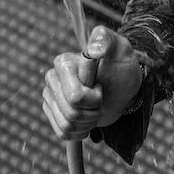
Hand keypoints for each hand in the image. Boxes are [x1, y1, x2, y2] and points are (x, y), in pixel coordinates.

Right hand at [42, 25, 143, 140]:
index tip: (101, 86)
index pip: (75, 97)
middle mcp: (52, 79)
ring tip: (95, 109)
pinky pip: (62, 133)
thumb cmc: (122, 66)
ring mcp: (50, 96)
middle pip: (71, 113)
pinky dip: (79, 131)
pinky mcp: (52, 112)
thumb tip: (94, 50)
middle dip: (93, 112)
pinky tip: (87, 120)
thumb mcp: (120, 49)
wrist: (123, 87)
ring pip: (67, 125)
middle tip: (101, 99)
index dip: (94, 98)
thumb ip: (106, 41)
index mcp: (63, 63)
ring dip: (88, 122)